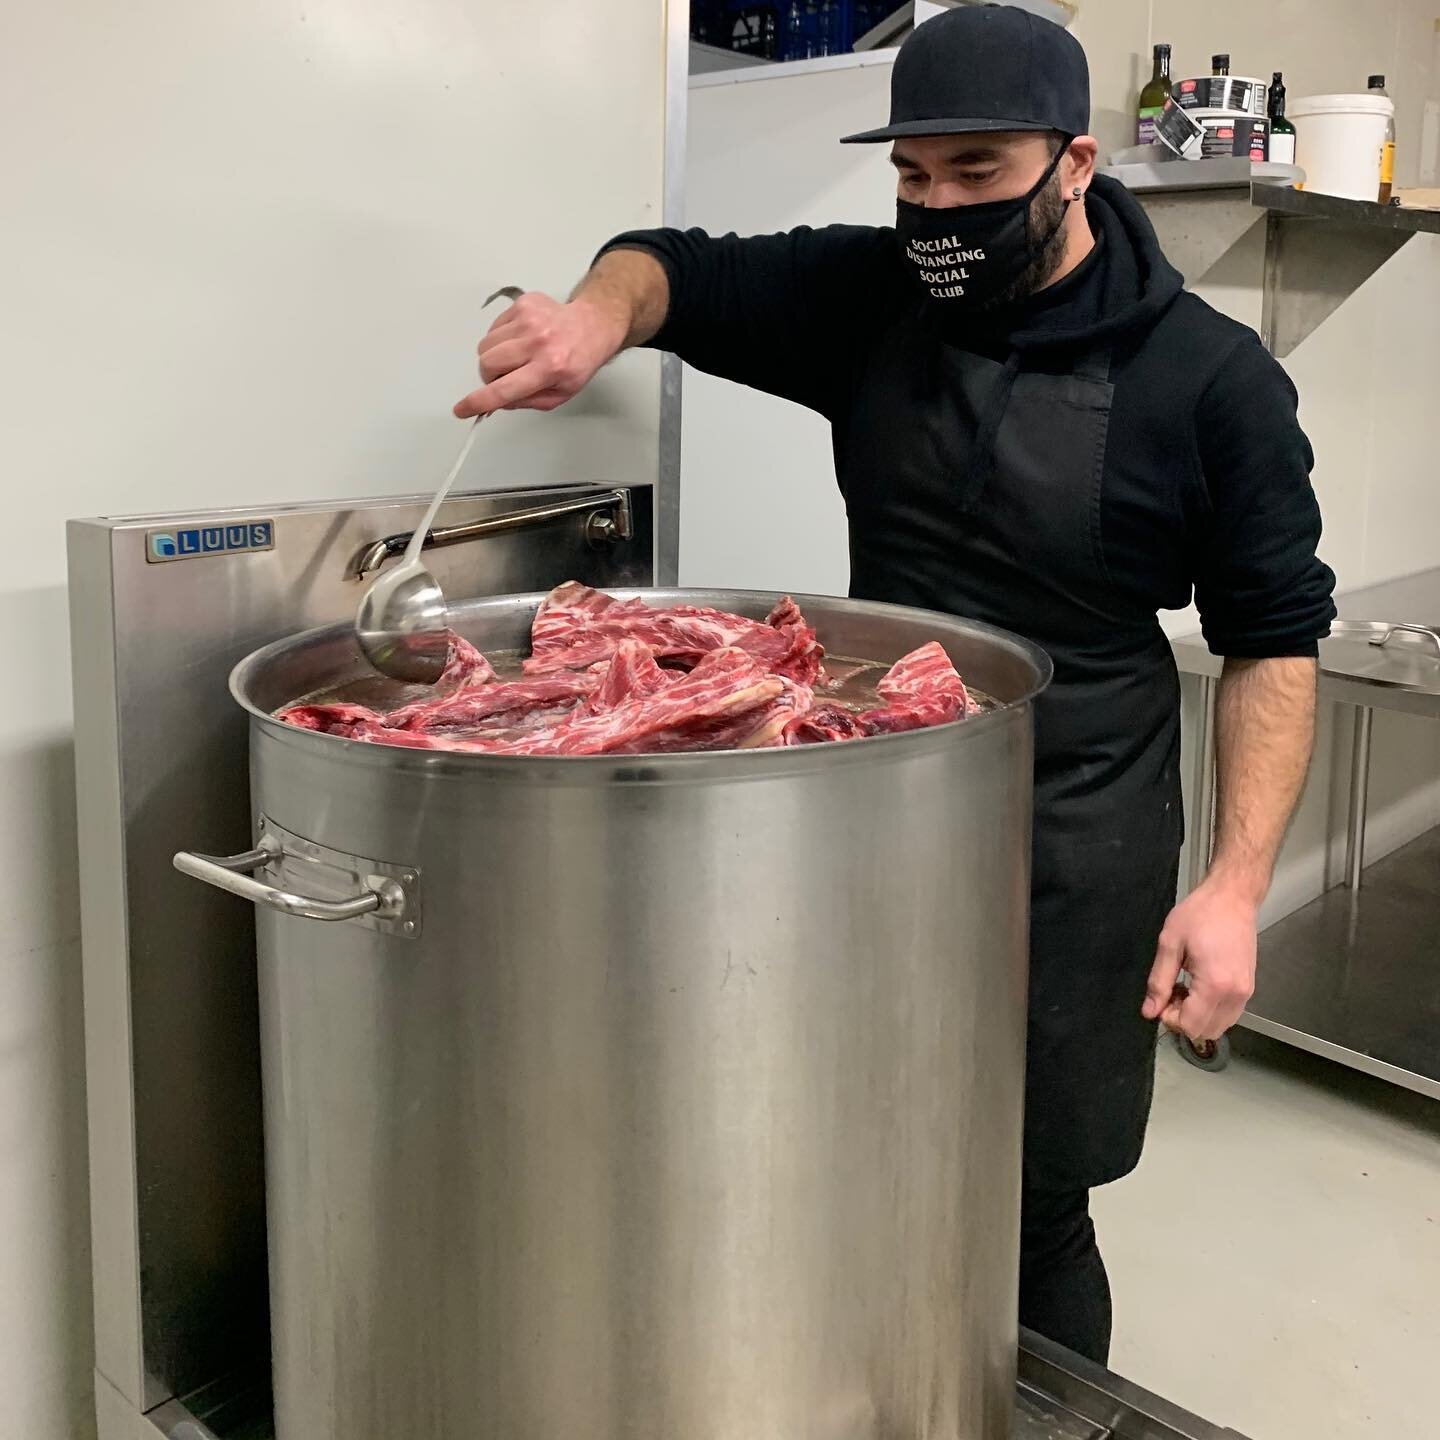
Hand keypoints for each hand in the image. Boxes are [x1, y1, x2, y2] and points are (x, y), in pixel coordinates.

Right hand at [453, 292, 625, 417]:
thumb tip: (495, 402)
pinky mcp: (522, 304)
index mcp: (550, 368)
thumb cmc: (576, 363)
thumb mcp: (559, 395)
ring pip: (486, 345)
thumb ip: (526, 402)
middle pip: (487, 363)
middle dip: (490, 376)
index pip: (504, 389)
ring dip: (494, 356)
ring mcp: (529, 319)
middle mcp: (538, 342)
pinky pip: (493, 327)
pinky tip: (521, 339)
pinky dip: (501, 338)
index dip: (478, 402)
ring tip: (517, 356)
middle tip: (507, 376)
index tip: (461, 409)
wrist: (591, 326)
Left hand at [1142, 879, 1258, 1043]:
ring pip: (1219, 1026)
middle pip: (1206, 1032)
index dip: (1169, 1019)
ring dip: (1197, 1016)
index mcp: (1215, 985)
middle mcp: (1236, 995)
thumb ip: (1158, 982)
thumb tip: (1149, 1011)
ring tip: (1184, 987)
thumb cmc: (1200, 914)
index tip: (1161, 997)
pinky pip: (1229, 1014)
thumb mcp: (1169, 944)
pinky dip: (1211, 1010)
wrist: (1232, 898)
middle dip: (1182, 1020)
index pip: (1190, 1026)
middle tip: (1171, 992)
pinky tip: (1198, 986)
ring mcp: (1246, 992)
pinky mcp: (1249, 987)